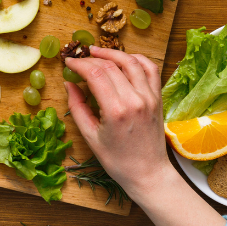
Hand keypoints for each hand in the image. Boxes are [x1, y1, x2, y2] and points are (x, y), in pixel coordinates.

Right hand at [64, 46, 169, 196]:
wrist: (148, 173)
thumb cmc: (117, 160)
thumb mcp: (90, 136)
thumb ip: (77, 107)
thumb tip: (69, 83)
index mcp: (116, 111)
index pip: (95, 74)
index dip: (79, 64)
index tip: (69, 62)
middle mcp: (135, 100)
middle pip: (111, 65)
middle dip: (92, 58)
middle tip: (79, 59)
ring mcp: (149, 97)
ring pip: (131, 62)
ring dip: (113, 52)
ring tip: (98, 52)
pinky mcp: (158, 98)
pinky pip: (150, 69)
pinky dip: (136, 59)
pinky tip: (124, 58)